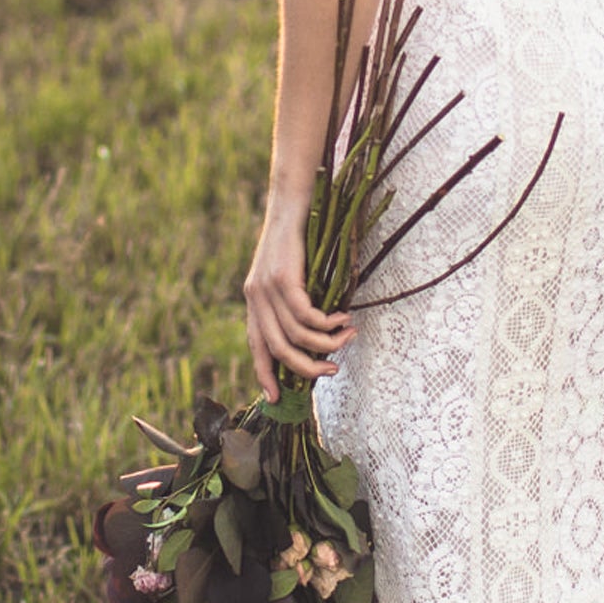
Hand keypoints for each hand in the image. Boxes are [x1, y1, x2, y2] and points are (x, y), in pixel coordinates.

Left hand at [243, 213, 355, 404]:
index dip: (265, 374)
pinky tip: (343, 318)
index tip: (277, 399)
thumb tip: (313, 335)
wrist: (291, 203)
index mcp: (254, 301)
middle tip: (332, 371)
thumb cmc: (297, 239)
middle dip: (305, 368)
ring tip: (349, 337)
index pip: (256, 347)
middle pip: (277, 350)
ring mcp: (267, 289)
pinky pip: (306, 315)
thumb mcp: (288, 275)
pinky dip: (327, 324)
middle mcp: (255, 298)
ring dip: (326, 344)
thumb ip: (291, 302)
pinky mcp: (283, 278)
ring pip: (296, 336)